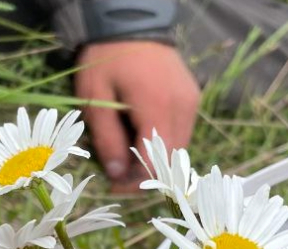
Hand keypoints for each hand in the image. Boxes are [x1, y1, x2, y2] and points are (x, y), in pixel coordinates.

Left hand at [75, 41, 199, 190]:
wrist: (130, 22)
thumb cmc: (106, 58)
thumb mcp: (95, 99)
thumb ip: (107, 139)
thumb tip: (118, 176)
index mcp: (157, 107)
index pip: (156, 164)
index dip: (137, 183)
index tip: (115, 187)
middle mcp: (182, 108)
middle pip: (172, 161)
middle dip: (147, 177)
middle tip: (119, 179)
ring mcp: (191, 103)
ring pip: (179, 150)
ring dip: (156, 162)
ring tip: (129, 159)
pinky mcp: (192, 99)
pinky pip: (181, 133)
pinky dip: (164, 144)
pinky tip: (142, 139)